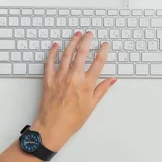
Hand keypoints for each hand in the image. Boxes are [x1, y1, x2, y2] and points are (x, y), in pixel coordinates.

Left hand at [32, 32, 115, 150]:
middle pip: (82, 53)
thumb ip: (102, 90)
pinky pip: (50, 62)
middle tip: (90, 34)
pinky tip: (56, 45)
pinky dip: (53, 52)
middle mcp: (74, 78)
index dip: (103, 51)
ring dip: (72, 42)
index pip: (98, 62)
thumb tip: (111, 80)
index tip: (105, 45)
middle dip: (87, 41)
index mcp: (86, 84)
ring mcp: (60, 77)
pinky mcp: (49, 79)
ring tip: (77, 34)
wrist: (53, 127)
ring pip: (67, 54)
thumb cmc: (72, 119)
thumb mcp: (91, 105)